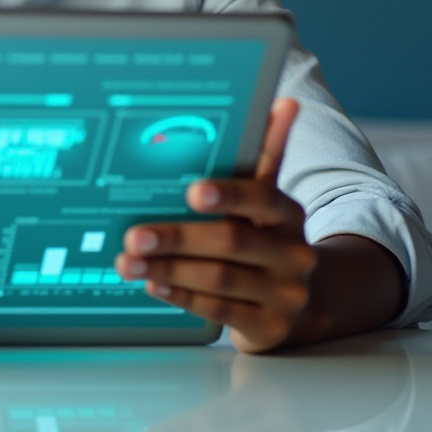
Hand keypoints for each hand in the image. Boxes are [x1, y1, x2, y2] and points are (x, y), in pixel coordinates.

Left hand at [116, 96, 316, 352]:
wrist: (304, 304)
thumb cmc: (268, 240)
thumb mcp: (267, 202)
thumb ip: (266, 155)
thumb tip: (282, 103)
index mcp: (288, 214)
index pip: (262, 198)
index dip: (229, 194)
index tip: (192, 192)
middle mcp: (293, 254)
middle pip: (231, 242)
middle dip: (178, 237)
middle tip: (134, 234)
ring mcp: (285, 294)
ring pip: (219, 279)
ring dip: (169, 269)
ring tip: (127, 261)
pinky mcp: (270, 328)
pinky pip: (220, 310)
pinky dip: (182, 296)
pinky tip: (153, 284)